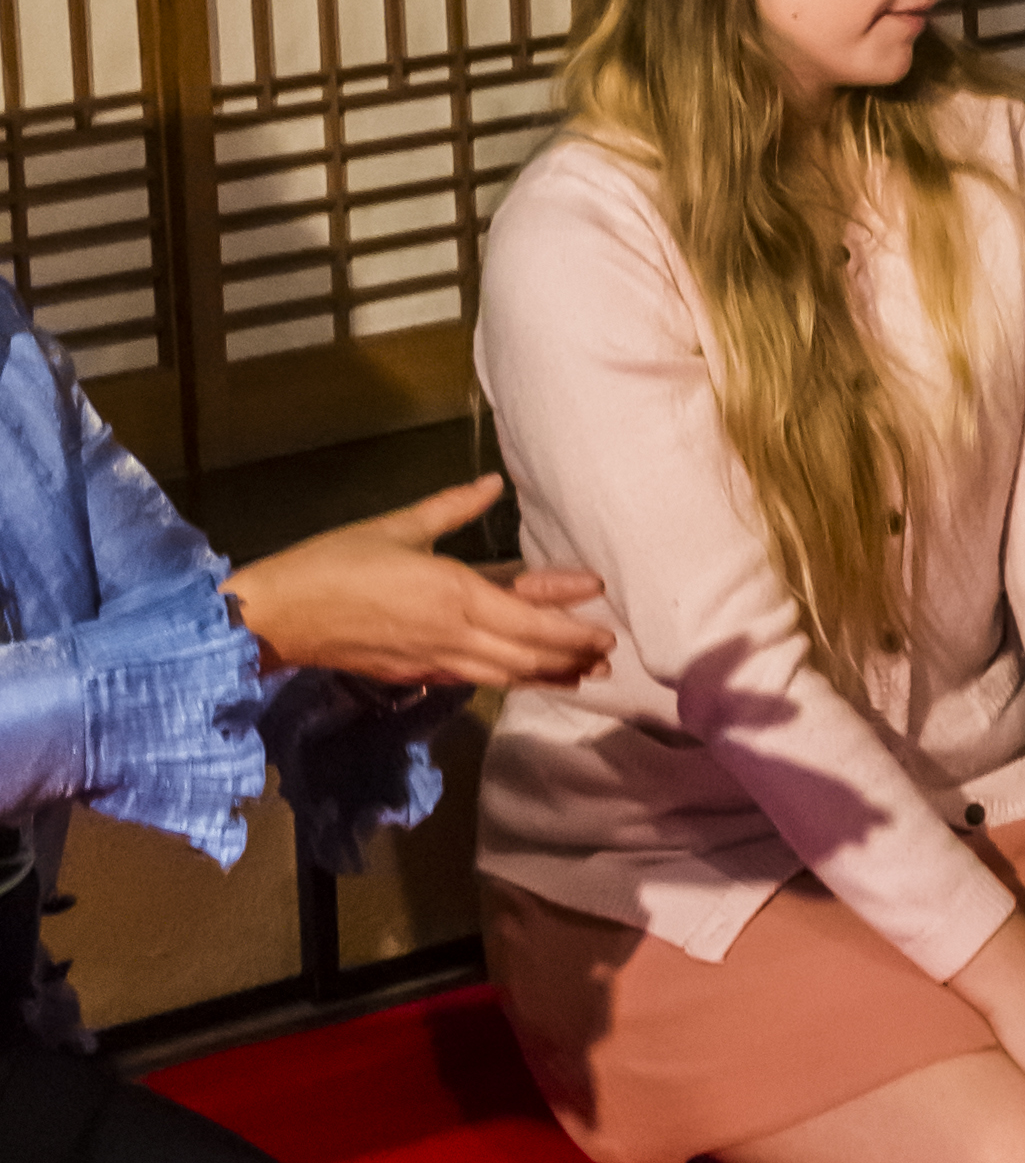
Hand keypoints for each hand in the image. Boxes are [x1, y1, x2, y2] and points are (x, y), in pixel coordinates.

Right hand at [230, 480, 615, 696]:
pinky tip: (521, 675)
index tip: (603, 608)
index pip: (529, 618)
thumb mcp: (396, 526)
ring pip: (504, 674)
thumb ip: (451, 508)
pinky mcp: (414, 674)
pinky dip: (507, 677)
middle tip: (607, 654)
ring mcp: (434, 661)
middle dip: (570, 654)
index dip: (569, 618)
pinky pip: (474, 677)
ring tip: (583, 676)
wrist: (279, 616)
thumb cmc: (333, 563)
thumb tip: (492, 484)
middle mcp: (453, 635)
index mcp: (454, 595)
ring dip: (546, 674)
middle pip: (526, 653)